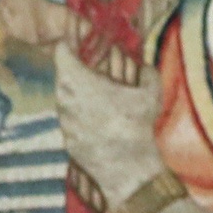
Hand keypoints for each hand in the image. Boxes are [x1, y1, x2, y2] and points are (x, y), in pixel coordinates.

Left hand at [52, 42, 164, 209]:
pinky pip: (70, 123)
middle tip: (88, 69)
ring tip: (95, 97)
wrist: (129, 170)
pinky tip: (97, 122)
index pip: (62, 52)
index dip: (68, 44)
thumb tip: (145, 67)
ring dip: (76, 96)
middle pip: (62, 77)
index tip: (75, 42)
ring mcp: (65, 123)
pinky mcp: (68, 142)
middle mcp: (66, 101)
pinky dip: (79, 118)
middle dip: (73, 71)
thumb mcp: (151, 92)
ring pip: (64, 101)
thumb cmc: (137, 126)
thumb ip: (147, 72)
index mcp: (80, 82)